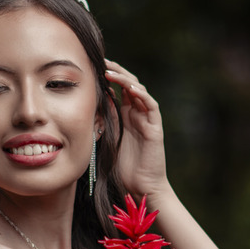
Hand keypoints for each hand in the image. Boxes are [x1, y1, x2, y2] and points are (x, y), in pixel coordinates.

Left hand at [105, 60, 169, 199]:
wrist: (142, 187)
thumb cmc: (125, 168)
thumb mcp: (109, 138)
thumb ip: (106, 120)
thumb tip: (95, 101)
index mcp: (127, 116)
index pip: (119, 90)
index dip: (109, 77)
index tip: (94, 66)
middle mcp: (138, 114)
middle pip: (130, 85)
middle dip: (116, 72)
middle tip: (101, 61)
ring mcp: (148, 120)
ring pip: (140, 91)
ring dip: (126, 80)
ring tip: (111, 72)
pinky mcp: (155, 128)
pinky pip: (151, 106)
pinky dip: (142, 95)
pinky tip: (130, 88)